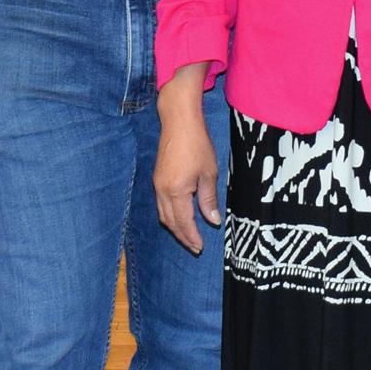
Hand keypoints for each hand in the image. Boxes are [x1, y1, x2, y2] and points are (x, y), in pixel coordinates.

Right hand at [153, 70, 223, 254]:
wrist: (178, 122)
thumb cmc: (197, 144)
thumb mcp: (209, 173)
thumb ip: (209, 200)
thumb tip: (213, 221)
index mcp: (176, 191)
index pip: (184, 222)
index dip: (192, 237)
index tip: (200, 248)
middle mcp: (162, 191)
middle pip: (170, 222)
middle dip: (182, 237)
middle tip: (195, 247)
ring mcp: (157, 185)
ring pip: (163, 215)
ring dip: (175, 228)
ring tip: (188, 237)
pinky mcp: (157, 179)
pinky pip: (161, 205)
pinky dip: (170, 216)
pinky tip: (179, 217)